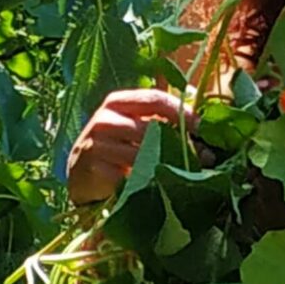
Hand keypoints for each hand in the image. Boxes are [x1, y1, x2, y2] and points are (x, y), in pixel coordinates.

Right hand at [66, 89, 197, 204]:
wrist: (80, 173)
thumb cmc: (115, 145)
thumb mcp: (133, 124)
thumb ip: (160, 119)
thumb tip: (202, 125)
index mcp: (117, 102)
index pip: (154, 99)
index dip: (181, 112)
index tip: (202, 127)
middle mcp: (104, 119)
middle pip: (150, 127)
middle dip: (180, 142)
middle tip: (204, 156)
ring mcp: (97, 145)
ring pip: (142, 154)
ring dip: (168, 164)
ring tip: (188, 171)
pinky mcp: (94, 170)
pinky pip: (129, 176)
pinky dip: (148, 181)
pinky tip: (160, 185)